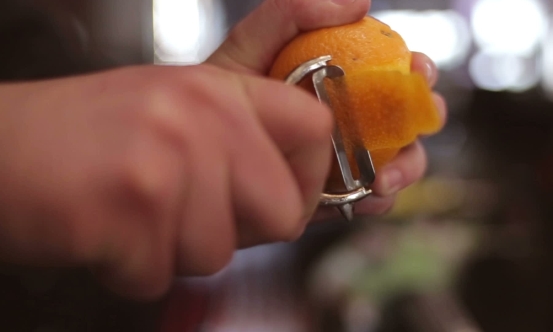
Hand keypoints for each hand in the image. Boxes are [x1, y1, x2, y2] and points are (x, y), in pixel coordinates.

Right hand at [0, 63, 332, 298]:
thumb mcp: (173, 112)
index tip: (286, 194)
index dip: (310, 176)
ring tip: (132, 213)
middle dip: (242, 231)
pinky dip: (131, 269)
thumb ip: (241, 142)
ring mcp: (166, 157)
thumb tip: (299, 192)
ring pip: (218, 252)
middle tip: (188, 214)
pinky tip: (104, 230)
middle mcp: (199, 115)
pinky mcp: (129, 205)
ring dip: (174, 250)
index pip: (315, 128)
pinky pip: (161, 274)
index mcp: (216, 89)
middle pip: (282, 211)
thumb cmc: (85, 136)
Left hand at [207, 0, 446, 218]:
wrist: (196, 146)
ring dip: (405, 167)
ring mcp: (349, 159)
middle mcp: (354, 118)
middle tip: (415, 120)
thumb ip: (292, 13)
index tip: (415, 70)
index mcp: (344, 81)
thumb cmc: (224, 90)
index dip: (417, 70)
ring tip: (383, 176)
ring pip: (400, 161)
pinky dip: (377, 200)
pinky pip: (371, 200)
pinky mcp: (337, 195)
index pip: (395, 71)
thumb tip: (361, 2)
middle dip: (423, 118)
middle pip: (409, 117)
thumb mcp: (251, 44)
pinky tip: (363, 197)